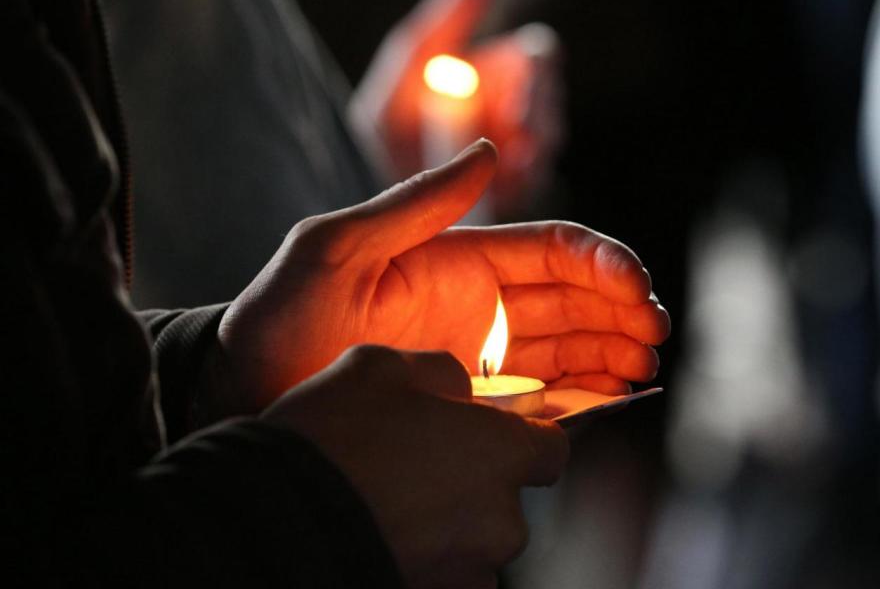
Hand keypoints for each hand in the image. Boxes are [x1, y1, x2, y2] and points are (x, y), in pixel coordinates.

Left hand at [213, 139, 668, 416]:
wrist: (244, 391)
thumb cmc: (279, 315)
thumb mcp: (336, 246)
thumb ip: (413, 202)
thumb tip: (489, 151)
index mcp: (458, 256)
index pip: (550, 247)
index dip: (601, 261)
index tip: (634, 286)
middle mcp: (477, 300)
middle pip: (572, 296)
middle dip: (621, 309)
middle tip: (655, 334)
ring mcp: (477, 353)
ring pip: (566, 343)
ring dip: (611, 350)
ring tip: (644, 368)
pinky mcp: (470, 402)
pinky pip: (540, 394)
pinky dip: (581, 394)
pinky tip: (612, 397)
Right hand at [262, 344, 568, 588]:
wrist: (271, 529)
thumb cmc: (330, 442)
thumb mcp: (380, 367)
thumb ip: (440, 372)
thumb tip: (457, 389)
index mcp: (500, 455)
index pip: (552, 449)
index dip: (522, 437)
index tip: (489, 434)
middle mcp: (499, 523)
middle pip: (506, 498)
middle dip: (472, 481)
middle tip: (414, 463)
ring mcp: (467, 573)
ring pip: (473, 540)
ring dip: (445, 522)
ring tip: (387, 499)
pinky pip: (442, 570)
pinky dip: (422, 554)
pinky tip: (379, 530)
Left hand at [349, 0, 564, 216]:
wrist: (357, 195)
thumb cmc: (379, 120)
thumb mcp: (411, 61)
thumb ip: (450, 14)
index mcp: (491, 75)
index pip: (540, 59)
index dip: (539, 73)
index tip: (520, 97)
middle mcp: (506, 113)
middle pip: (551, 102)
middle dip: (540, 115)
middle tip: (521, 132)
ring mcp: (509, 159)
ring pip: (547, 146)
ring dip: (535, 151)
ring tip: (511, 160)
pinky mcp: (504, 199)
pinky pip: (531, 188)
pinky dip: (521, 184)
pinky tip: (502, 186)